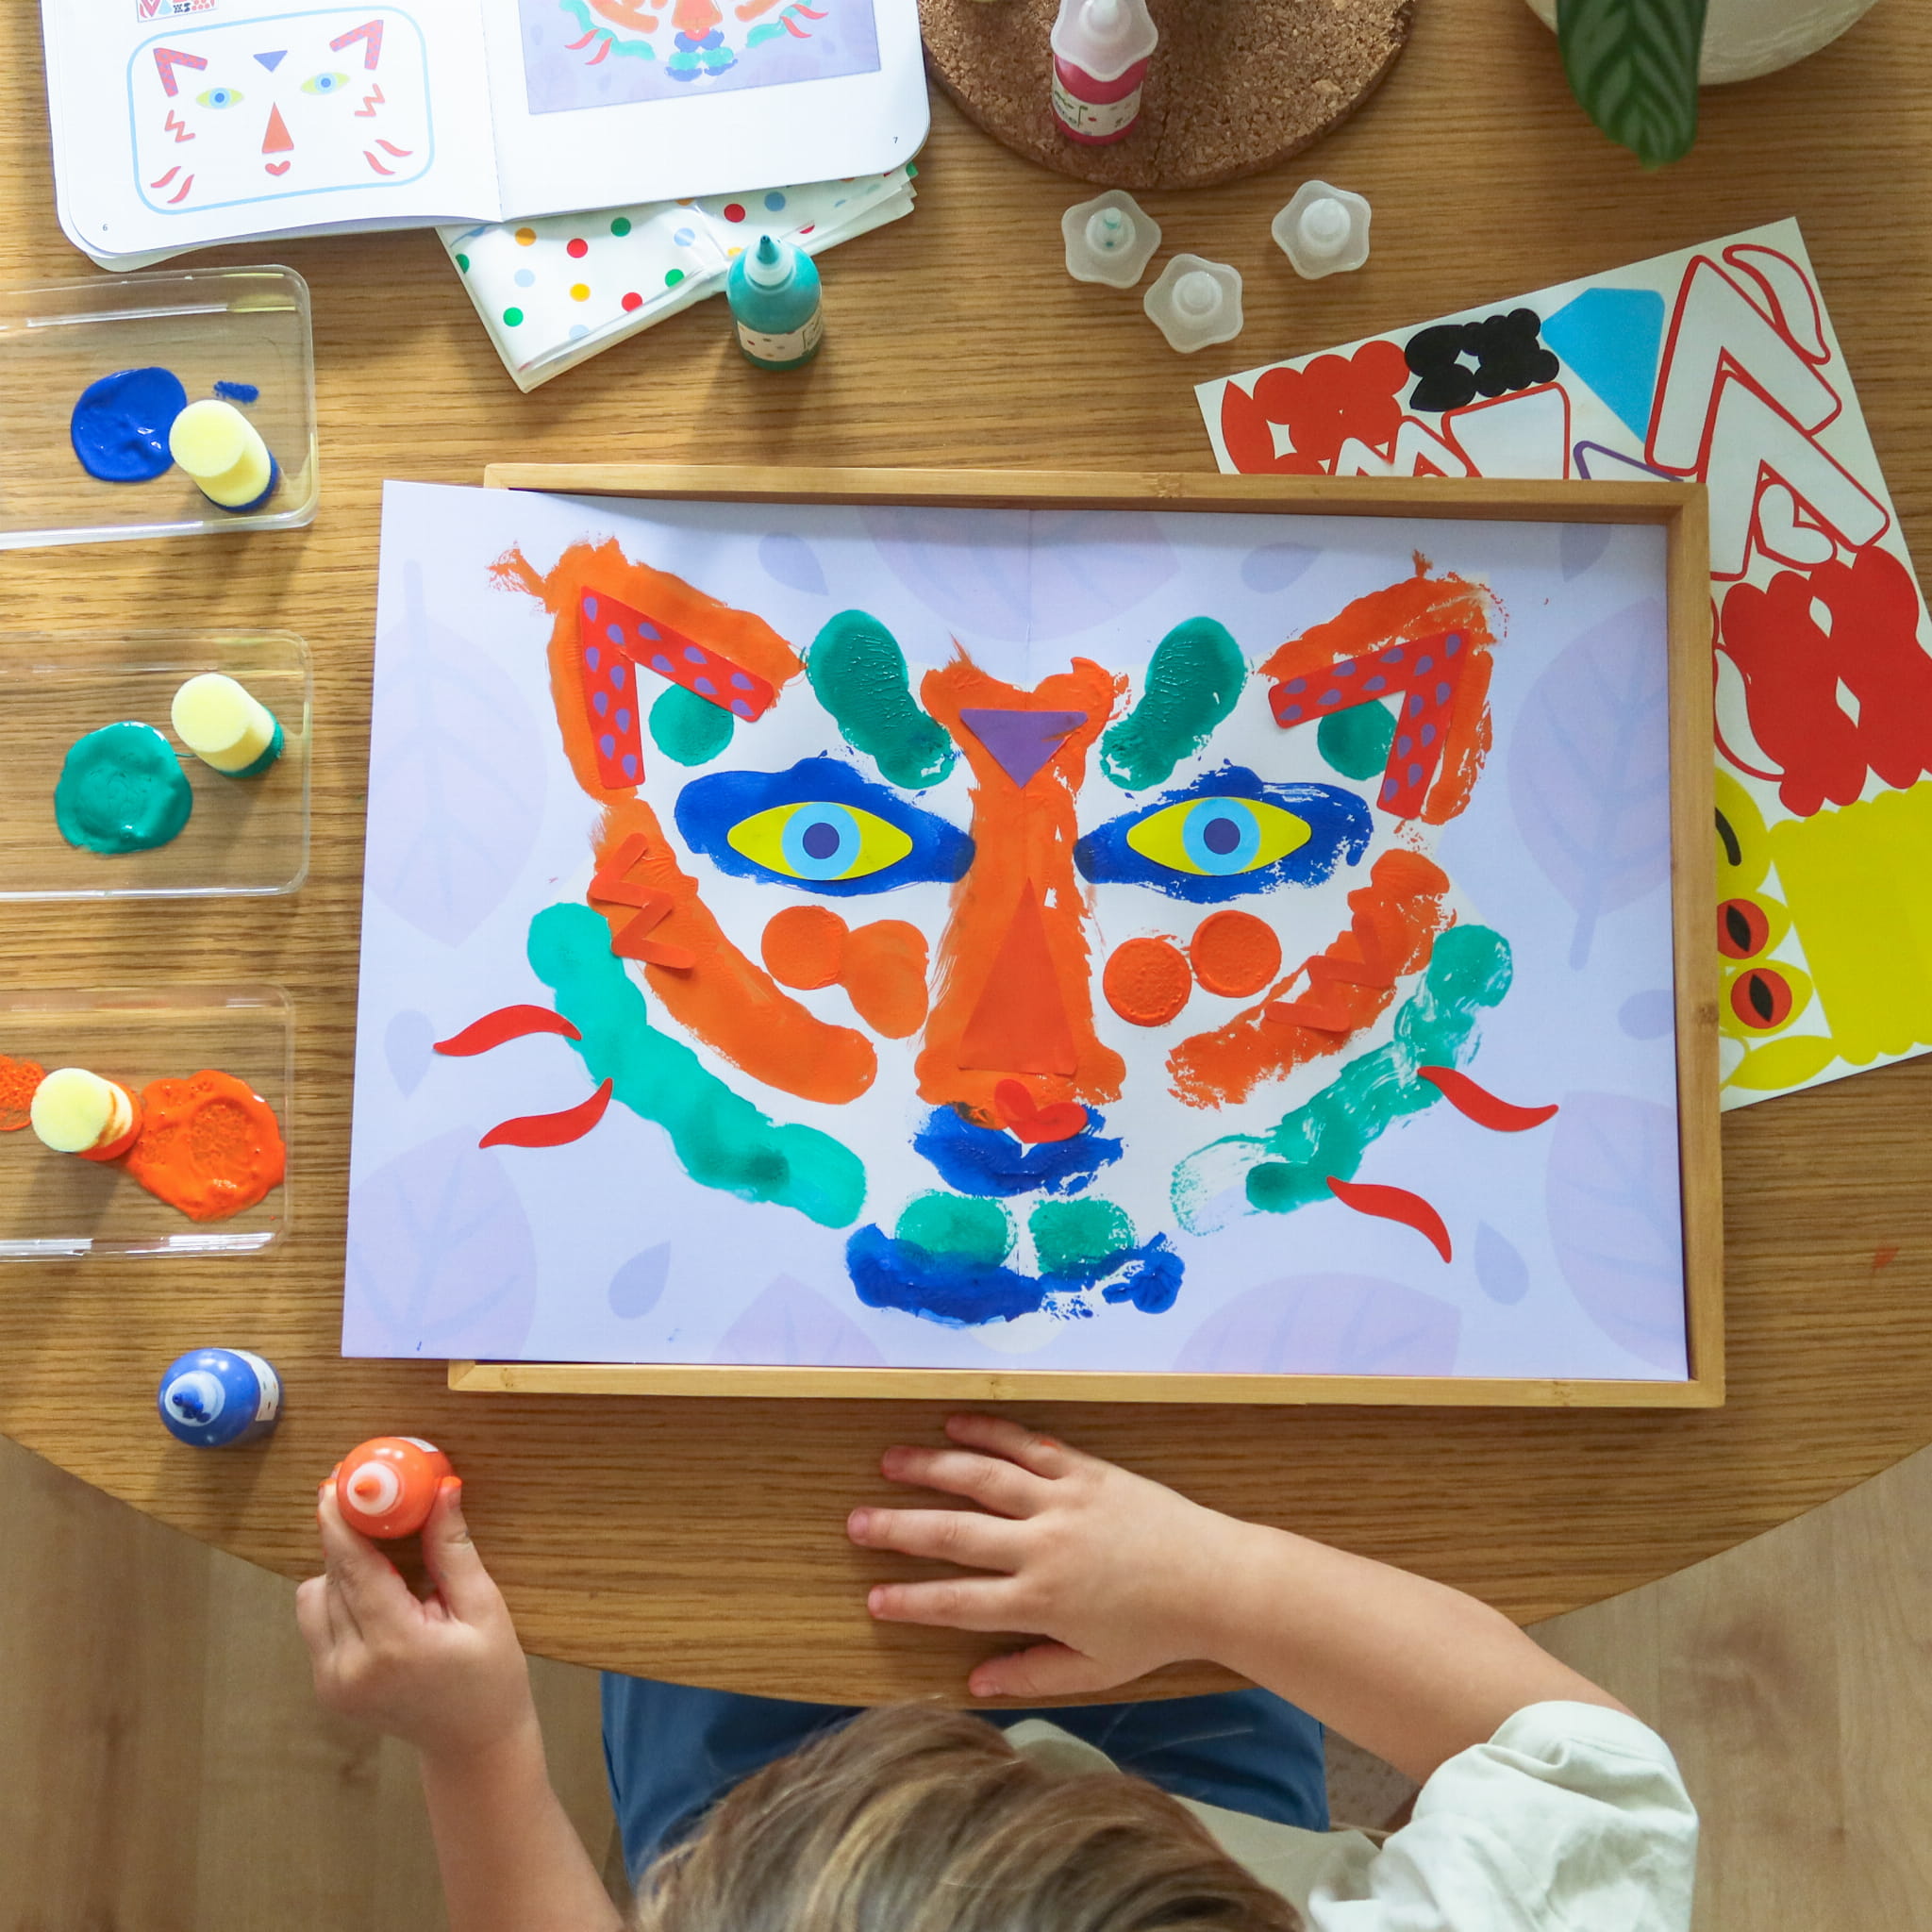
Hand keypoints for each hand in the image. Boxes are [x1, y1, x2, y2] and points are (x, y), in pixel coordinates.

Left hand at [296, 1475, 536, 1767]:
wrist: (472, 1745)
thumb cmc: (490, 1676)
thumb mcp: (484, 1609)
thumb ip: (453, 1550)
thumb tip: (443, 1489)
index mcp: (394, 1645)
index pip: (353, 1570)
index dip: (340, 1523)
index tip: (335, 1484)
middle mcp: (351, 1666)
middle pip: (331, 1578)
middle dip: (348, 1538)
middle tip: (373, 1505)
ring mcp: (333, 1682)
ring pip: (315, 1599)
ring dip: (344, 1571)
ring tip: (389, 1569)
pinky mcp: (326, 1687)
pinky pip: (318, 1622)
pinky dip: (341, 1599)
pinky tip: (380, 1601)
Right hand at [847, 1413, 1252, 1700]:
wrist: (1215, 1581)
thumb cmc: (1155, 1632)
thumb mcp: (1093, 1670)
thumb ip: (1032, 1675)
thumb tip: (973, 1681)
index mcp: (1040, 1601)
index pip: (958, 1602)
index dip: (911, 1601)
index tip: (872, 1597)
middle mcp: (1041, 1547)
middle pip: (955, 1534)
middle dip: (899, 1528)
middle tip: (856, 1521)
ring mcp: (1062, 1502)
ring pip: (983, 1478)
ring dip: (932, 1467)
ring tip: (889, 1461)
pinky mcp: (1085, 1470)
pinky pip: (1028, 1445)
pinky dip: (989, 1431)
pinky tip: (954, 1423)